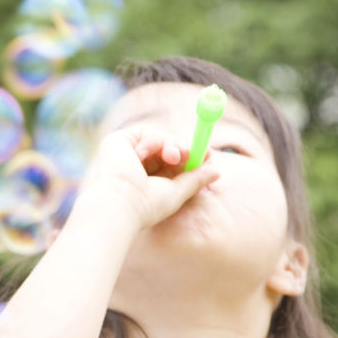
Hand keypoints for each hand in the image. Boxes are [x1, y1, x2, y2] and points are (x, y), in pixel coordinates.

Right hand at [76, 125, 220, 231]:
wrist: (121, 203)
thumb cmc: (146, 205)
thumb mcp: (178, 193)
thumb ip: (195, 180)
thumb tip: (217, 171)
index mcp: (150, 182)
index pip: (174, 163)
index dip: (192, 157)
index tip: (209, 154)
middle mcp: (138, 167)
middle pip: (168, 148)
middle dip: (185, 149)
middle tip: (193, 153)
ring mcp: (128, 154)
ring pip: (160, 139)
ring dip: (172, 145)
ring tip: (173, 157)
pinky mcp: (119, 142)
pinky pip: (146, 133)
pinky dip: (153, 141)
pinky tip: (143, 155)